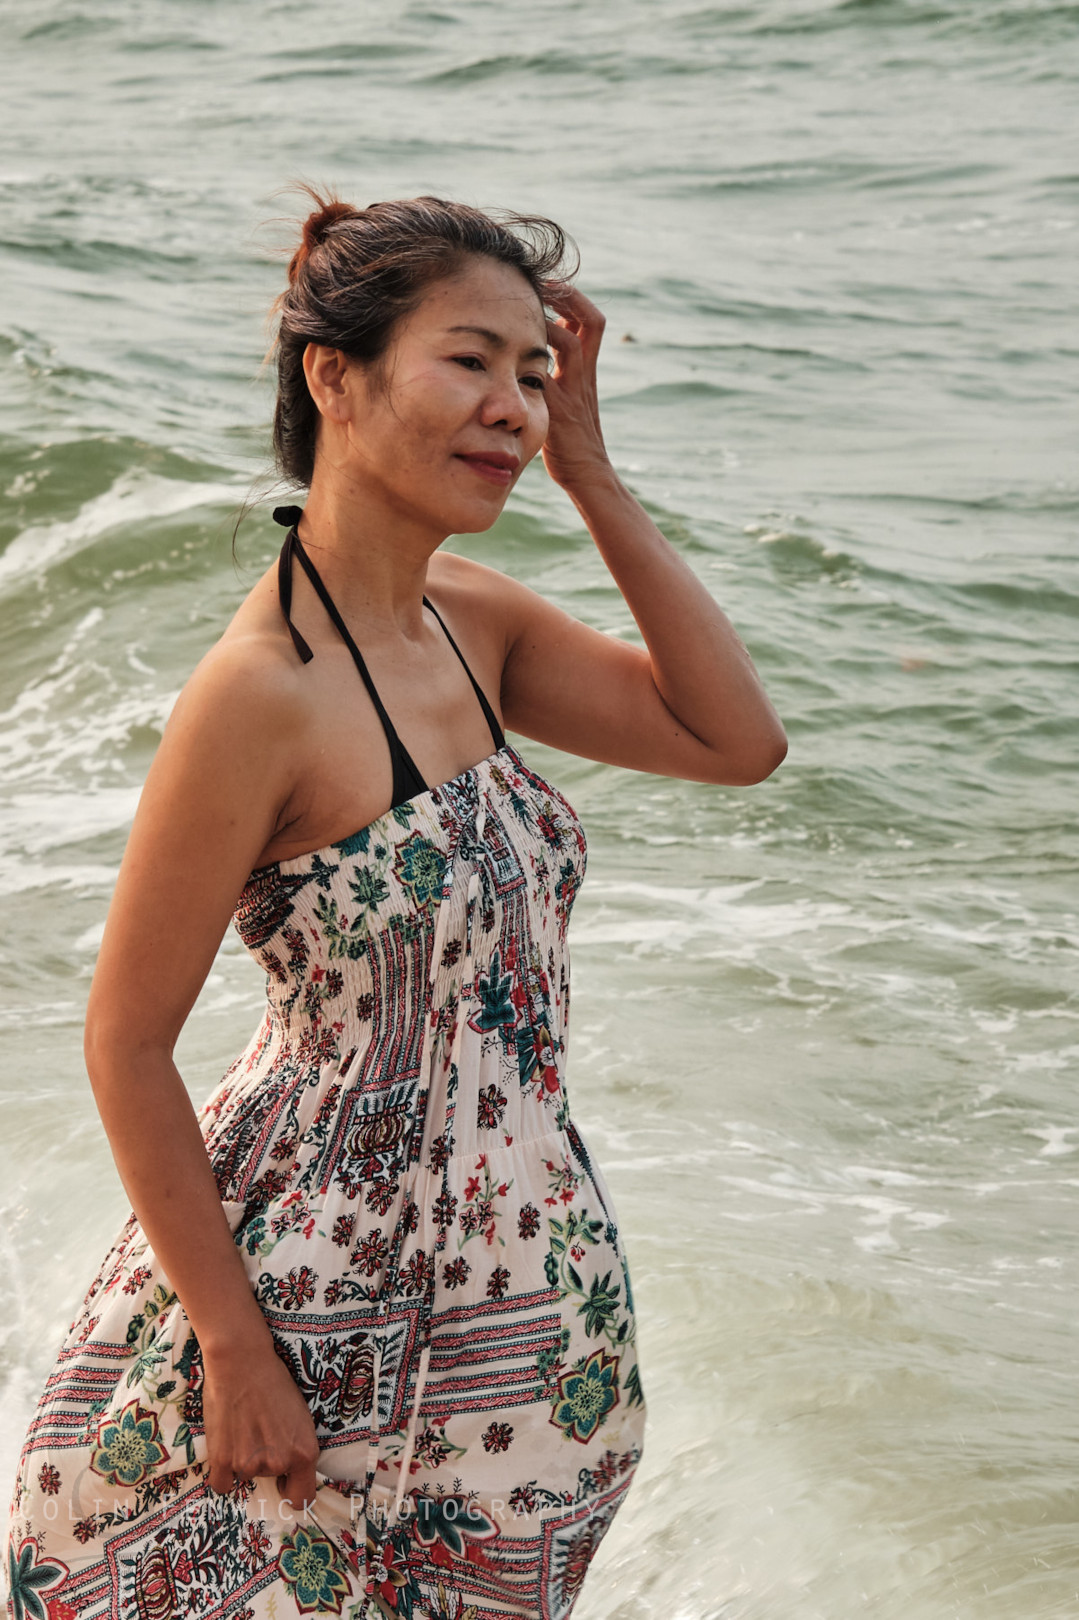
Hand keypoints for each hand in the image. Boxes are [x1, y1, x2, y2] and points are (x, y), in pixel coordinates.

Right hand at [201, 1340, 320, 1513]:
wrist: (242, 1361)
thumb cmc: (274, 1382)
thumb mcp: (300, 1416)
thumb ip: (296, 1447)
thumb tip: (289, 1472)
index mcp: (305, 1452)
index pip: (302, 1497)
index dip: (292, 1489)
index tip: (284, 1481)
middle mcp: (279, 1462)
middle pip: (271, 1479)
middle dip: (266, 1460)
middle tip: (259, 1430)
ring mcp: (249, 1463)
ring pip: (246, 1476)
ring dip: (243, 1458)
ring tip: (243, 1426)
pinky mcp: (222, 1460)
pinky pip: (222, 1484)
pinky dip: (222, 1470)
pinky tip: (226, 1443)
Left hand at [541, 285, 612, 492]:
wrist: (586, 474)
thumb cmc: (571, 442)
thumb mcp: (566, 402)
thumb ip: (556, 378)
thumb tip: (530, 359)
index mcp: (586, 371)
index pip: (590, 322)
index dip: (573, 298)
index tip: (549, 285)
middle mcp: (583, 375)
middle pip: (590, 321)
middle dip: (566, 296)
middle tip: (540, 283)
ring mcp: (574, 391)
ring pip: (571, 342)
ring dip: (549, 319)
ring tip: (526, 307)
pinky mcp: (559, 409)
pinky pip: (547, 373)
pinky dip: (532, 356)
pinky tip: (511, 348)